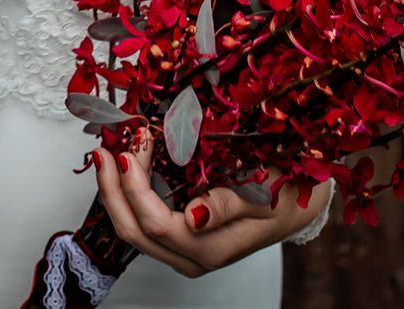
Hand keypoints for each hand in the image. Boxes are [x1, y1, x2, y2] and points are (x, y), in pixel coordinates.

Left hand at [92, 133, 331, 277]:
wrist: (300, 205)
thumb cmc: (287, 196)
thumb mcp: (265, 195)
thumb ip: (229, 206)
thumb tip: (195, 215)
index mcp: (210, 249)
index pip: (155, 223)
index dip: (135, 187)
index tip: (132, 147)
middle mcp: (191, 256)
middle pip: (133, 231)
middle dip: (112, 189)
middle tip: (103, 148)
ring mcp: (183, 250)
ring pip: (133, 229)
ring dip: (115, 191)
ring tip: (108, 152)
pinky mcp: (181, 238)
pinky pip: (143, 221)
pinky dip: (129, 193)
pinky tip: (125, 167)